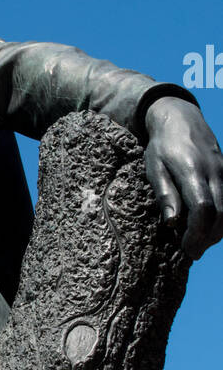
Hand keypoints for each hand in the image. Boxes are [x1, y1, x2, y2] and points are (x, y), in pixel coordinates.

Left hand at [143, 99, 222, 258]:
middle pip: (221, 214)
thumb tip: (173, 223)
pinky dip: (221, 218)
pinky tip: (206, 226)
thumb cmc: (162, 145)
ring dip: (216, 231)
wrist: (181, 118)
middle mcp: (214, 172)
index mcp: (193, 171)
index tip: (187, 248)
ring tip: (198, 241)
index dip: (198, 233)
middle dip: (208, 238)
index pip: (204, 208)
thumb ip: (165, 194)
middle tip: (192, 251)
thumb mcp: (154, 168)